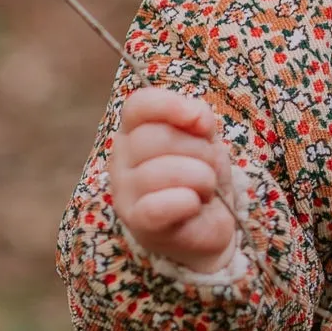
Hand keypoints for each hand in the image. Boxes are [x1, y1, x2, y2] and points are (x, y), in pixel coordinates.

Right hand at [107, 86, 237, 273]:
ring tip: (205, 191)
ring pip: (161, 171)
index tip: (202, 122)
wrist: (208, 225)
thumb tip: (197, 117)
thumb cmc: (201, 178)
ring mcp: (124, 191)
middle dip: (199, 151)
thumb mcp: (206, 141)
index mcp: (134, 131)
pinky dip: (185, 202)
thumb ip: (198, 120)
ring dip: (200, 179)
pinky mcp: (137, 222)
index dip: (170, 106)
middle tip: (208, 169)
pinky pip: (156, 206)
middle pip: (156, 137)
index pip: (139, 105)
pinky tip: (194, 204)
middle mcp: (122, 158)